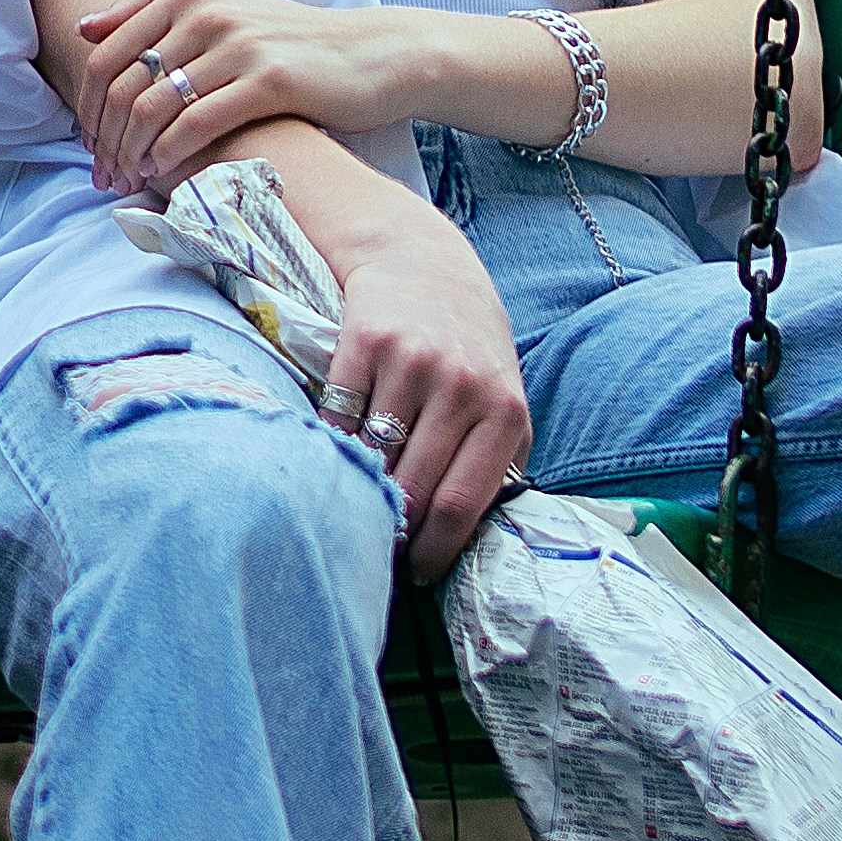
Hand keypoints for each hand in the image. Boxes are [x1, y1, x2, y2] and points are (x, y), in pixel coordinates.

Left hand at [73, 0, 430, 191]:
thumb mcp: (222, 10)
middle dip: (103, 138)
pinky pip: (196, 123)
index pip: (106, 53)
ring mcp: (237, 44)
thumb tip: (85, 27)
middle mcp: (206, 12)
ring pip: (152, 106)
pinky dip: (169, 154)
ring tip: (129, 181)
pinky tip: (162, 174)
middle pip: (121, 84)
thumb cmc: (287, 44)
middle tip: (103, 175)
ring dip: (130, 153)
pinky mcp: (267, 80)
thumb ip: (156, 15)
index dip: (86, 106)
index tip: (88, 144)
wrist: (368, 55)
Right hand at [313, 199, 529, 583]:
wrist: (424, 265)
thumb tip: (482, 540)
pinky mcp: (364, 344)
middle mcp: (461, 385)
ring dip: (364, 493)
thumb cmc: (470, 348)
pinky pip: (339, 420)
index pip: (464, 501)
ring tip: (362, 510)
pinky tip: (340, 459)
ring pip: (375, 459)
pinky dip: (336, 449)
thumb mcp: (505, 397)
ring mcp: (411, 363)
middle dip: (396, 531)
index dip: (436, 549)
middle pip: (415, 487)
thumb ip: (501, 460)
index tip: (420, 574)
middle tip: (384, 552)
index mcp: (504, 409)